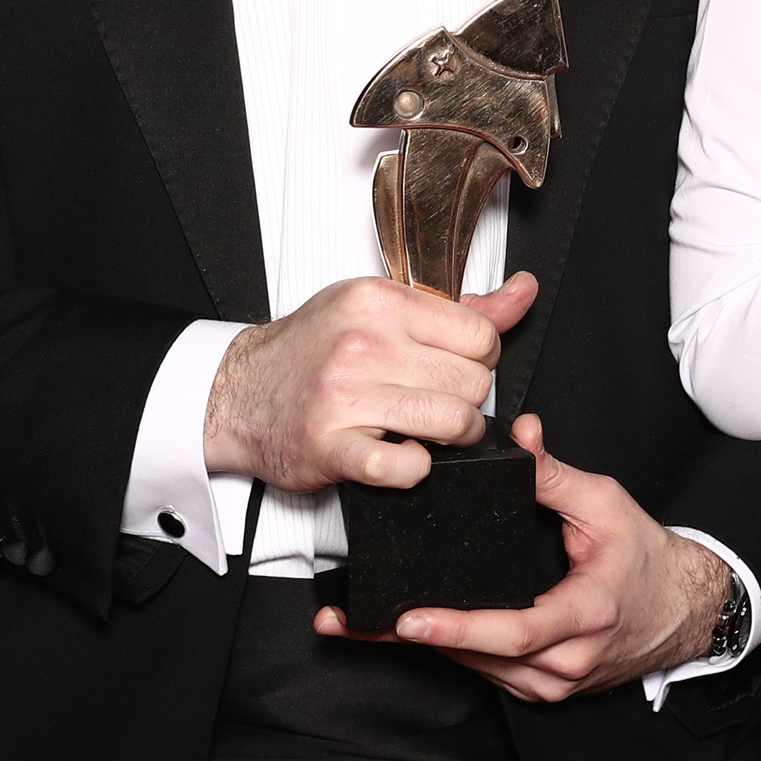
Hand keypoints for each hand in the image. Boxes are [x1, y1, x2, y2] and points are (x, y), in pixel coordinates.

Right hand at [203, 271, 533, 493]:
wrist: (238, 394)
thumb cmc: (313, 350)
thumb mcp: (382, 310)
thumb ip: (461, 308)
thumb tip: (523, 291)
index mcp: (379, 301)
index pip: (480, 335)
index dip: (480, 358)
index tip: (456, 366)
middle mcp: (363, 344)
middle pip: (474, 381)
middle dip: (468, 399)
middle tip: (439, 400)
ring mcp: (346, 396)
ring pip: (454, 422)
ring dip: (454, 437)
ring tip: (430, 431)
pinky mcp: (332, 447)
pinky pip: (405, 468)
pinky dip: (414, 469)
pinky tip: (402, 455)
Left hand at [316, 413, 732, 702]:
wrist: (682, 612)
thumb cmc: (647, 560)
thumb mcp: (608, 506)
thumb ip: (555, 474)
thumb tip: (519, 435)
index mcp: (587, 614)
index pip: (517, 630)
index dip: (461, 627)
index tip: (411, 619)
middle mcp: (566, 662)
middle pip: (478, 655)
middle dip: (408, 638)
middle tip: (349, 621)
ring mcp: (551, 683)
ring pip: (473, 667)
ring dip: (416, 647)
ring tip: (357, 626)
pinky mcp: (539, 688)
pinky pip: (484, 671)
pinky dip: (446, 649)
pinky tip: (405, 631)